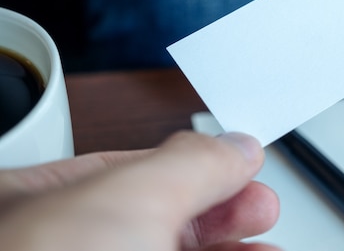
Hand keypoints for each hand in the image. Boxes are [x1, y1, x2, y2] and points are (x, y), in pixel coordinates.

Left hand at [0, 132, 280, 250]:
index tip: (238, 167)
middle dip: (218, 212)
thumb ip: (188, 165)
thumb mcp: (128, 202)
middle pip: (154, 220)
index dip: (191, 165)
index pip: (123, 169)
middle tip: (259, 208)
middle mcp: (54, 250)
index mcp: (31, 204)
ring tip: (265, 248)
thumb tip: (235, 148)